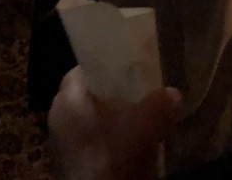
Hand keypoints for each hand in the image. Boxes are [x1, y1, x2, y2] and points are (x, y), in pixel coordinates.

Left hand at [48, 67, 182, 179]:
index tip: (129, 69)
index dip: (106, 67)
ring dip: (111, 120)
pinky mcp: (69, 163)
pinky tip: (128, 147)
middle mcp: (57, 116)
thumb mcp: (141, 129)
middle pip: (87, 95)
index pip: (82, 70)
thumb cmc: (111, 159)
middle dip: (112, 95)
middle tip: (139, 94)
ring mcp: (62, 142)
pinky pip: (90, 141)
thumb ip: (158, 107)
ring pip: (89, 120)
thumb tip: (174, 93)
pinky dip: (108, 140)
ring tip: (139, 120)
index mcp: (66, 99)